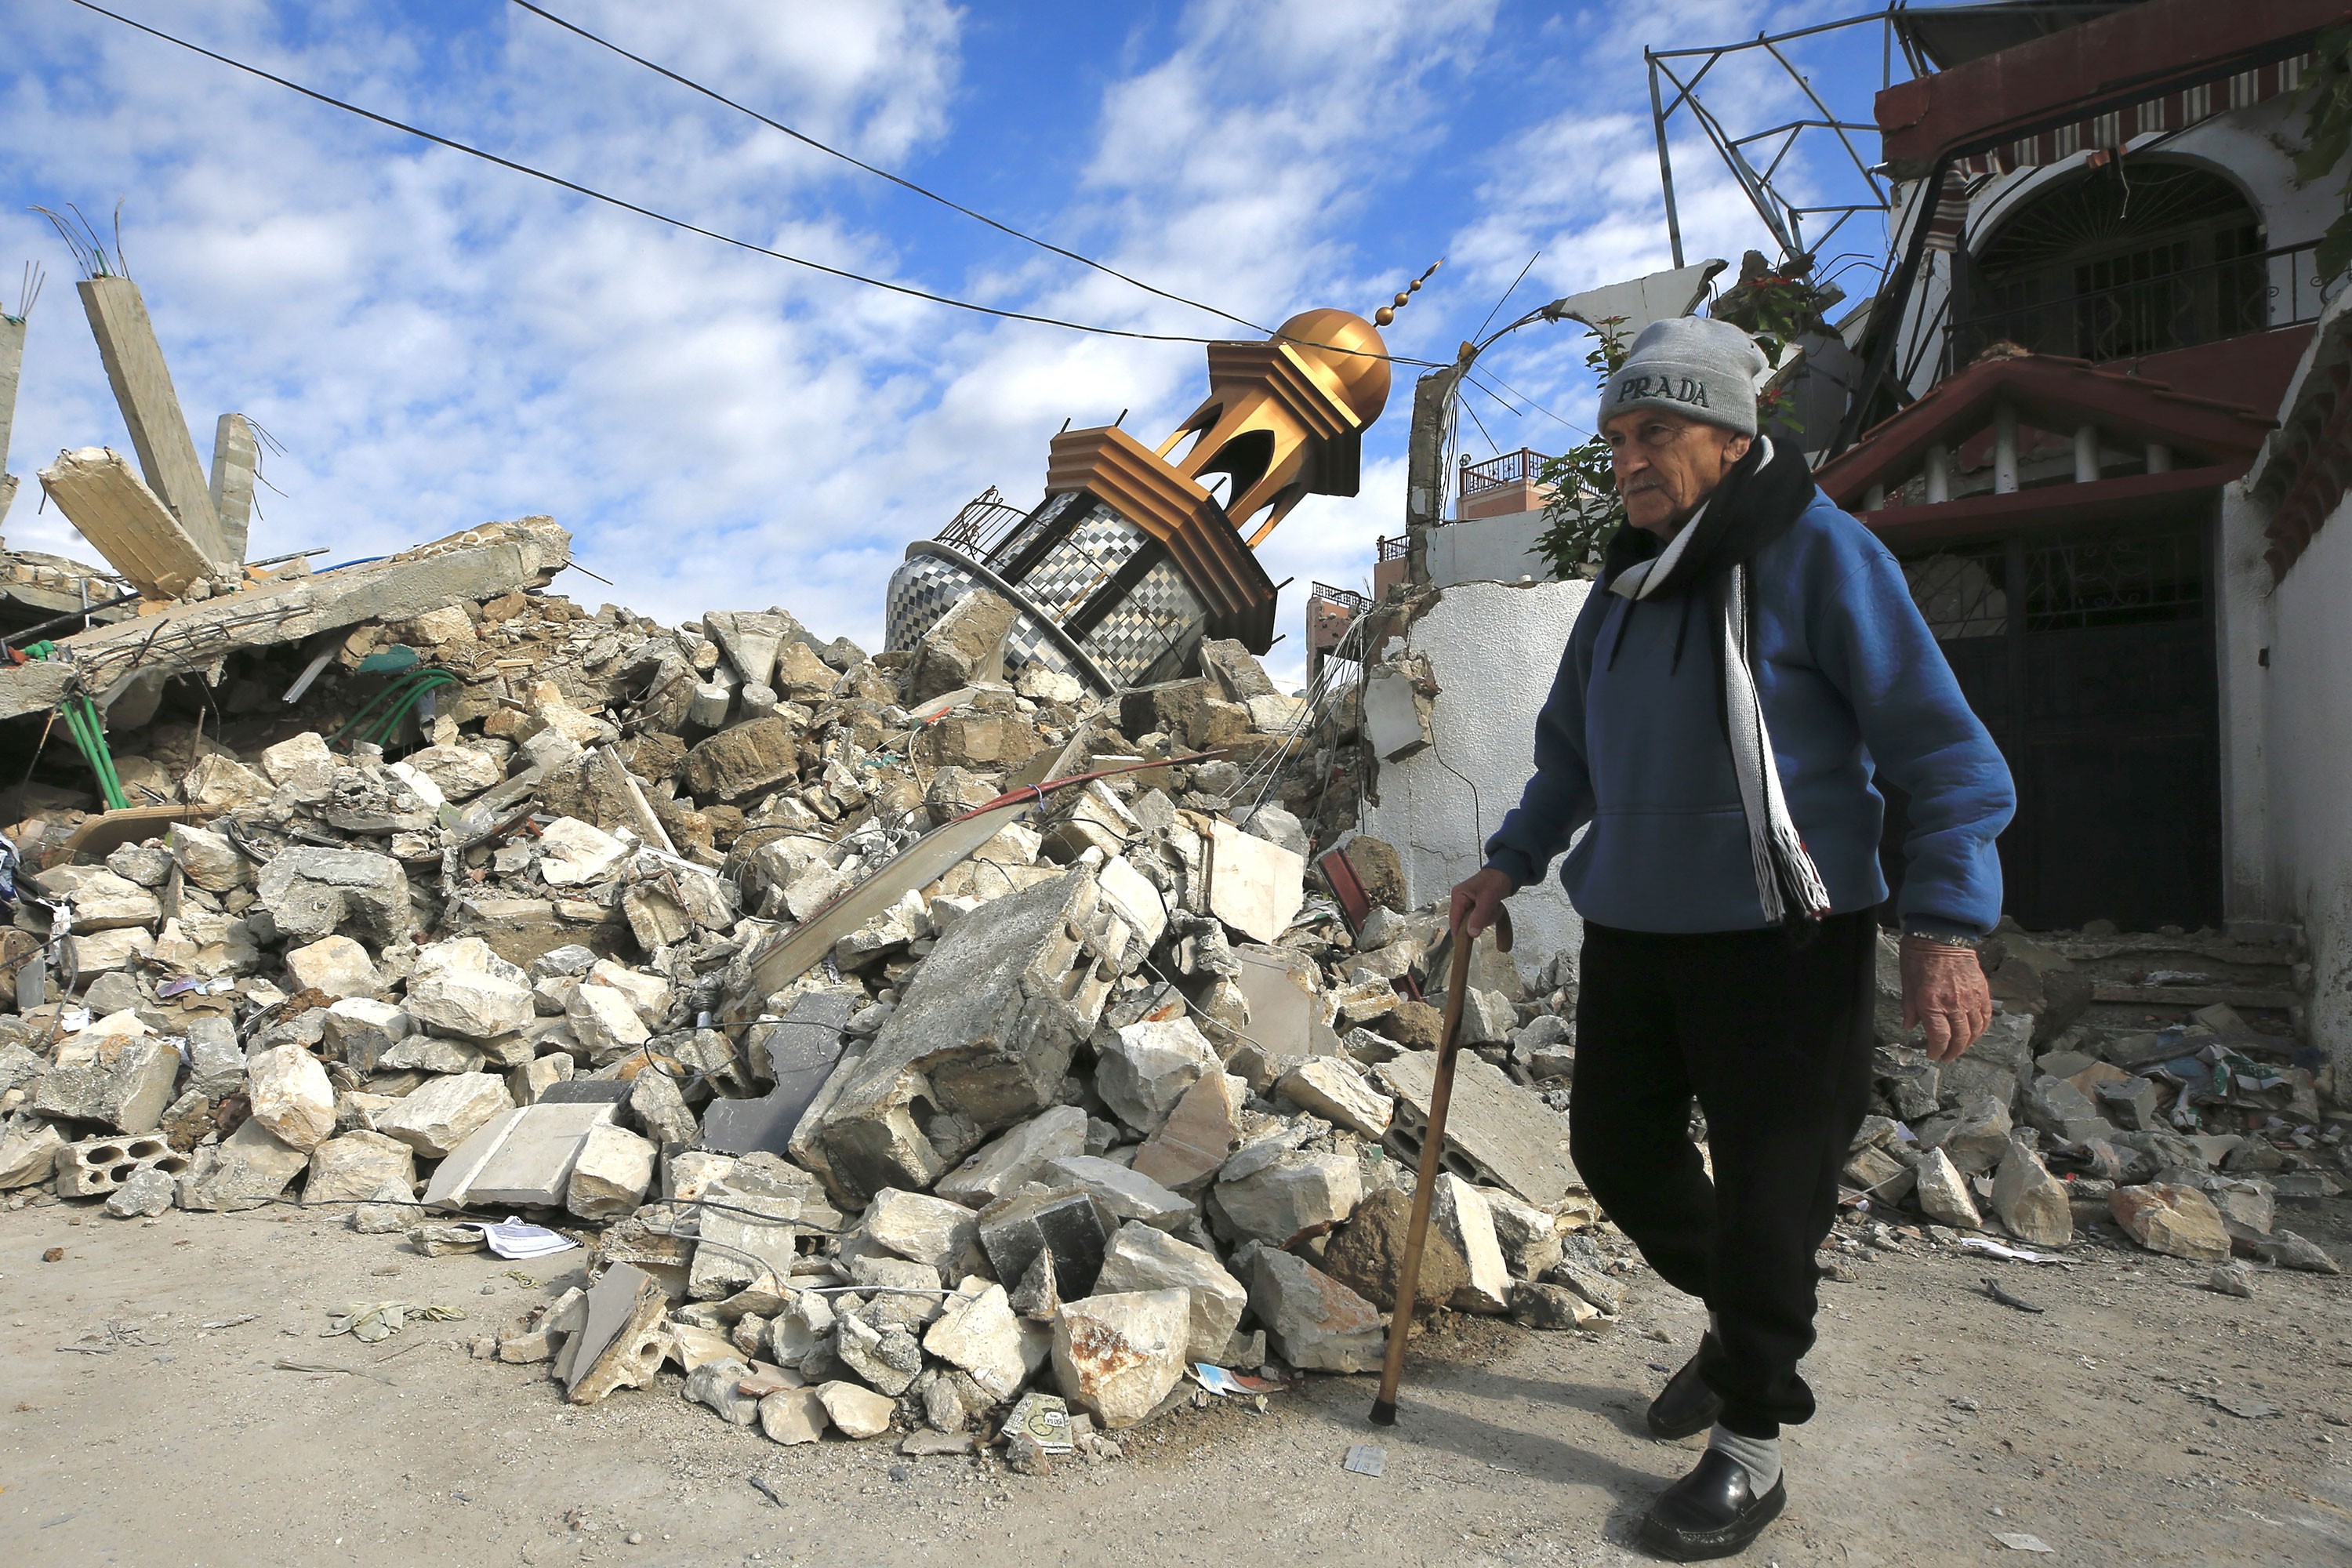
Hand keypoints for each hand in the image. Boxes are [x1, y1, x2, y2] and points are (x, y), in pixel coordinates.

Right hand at [1450, 866, 1514, 940]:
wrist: (1507, 872)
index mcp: (1458, 896)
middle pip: (1465, 922)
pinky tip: (1496, 907)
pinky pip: (1482, 918)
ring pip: (1475, 921)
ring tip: (1495, 906)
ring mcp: (1469, 904)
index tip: (1462, 947)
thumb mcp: (1487, 899)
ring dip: (1488, 918)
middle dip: (1481, 920)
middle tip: (1491, 910)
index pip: (1454, 919)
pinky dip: (1490, 915)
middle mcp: (1461, 900)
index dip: (1458, 933)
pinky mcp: (1477, 907)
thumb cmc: (1495, 881)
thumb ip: (1479, 916)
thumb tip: (1471, 934)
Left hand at [1901, 936, 1992, 1062]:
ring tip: (1960, 1047)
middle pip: (1960, 1038)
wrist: (1942, 935)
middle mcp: (1954, 1004)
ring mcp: (1971, 998)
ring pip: (1976, 1030)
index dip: (1937, 1050)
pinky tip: (1976, 1032)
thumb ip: (1909, 1008)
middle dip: (1953, 1051)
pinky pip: (1986, 1016)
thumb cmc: (1919, 956)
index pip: (1939, 1037)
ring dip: (1968, 1043)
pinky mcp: (1983, 991)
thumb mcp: (1906, 983)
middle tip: (1947, 1057)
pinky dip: (1982, 1028)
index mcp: (1932, 1003)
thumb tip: (1909, 1026)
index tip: (1933, 1054)